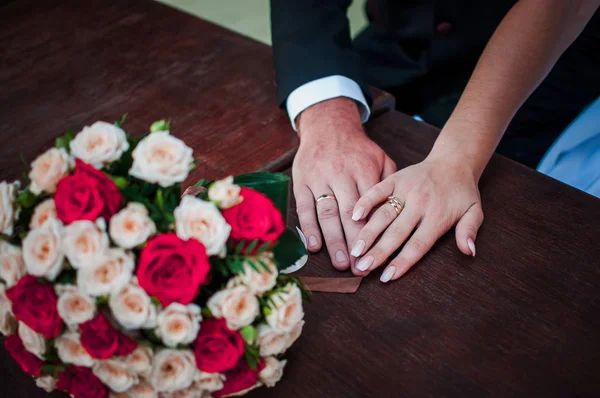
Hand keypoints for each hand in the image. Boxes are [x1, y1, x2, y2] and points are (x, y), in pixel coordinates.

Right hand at [293, 97, 395, 272]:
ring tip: (341, 264)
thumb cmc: (358, 149)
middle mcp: (341, 175)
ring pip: (327, 214)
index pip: (371, 207)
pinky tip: (314, 247)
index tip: (380, 255)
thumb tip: (397, 213)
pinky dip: (308, 228)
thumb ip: (389, 184)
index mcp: (363, 170)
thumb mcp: (380, 158)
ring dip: (333, 241)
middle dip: (356, 244)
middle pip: (349, 215)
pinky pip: (304, 208)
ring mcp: (319, 179)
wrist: (327, 125)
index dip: (375, 233)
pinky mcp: (302, 182)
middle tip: (361, 269)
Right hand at [349, 154, 483, 281]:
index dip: (402, 262)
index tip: (387, 276)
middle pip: (396, 232)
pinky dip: (365, 202)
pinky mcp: (396, 178)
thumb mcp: (474, 212)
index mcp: (438, 216)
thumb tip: (468, 252)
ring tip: (355, 249)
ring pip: (383, 214)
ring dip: (367, 232)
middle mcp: (420, 204)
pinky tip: (353, 215)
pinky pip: (378, 190)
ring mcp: (406, 190)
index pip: (418, 244)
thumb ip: (469, 231)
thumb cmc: (462, 192)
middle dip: (378, 251)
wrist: (454, 160)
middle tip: (362, 267)